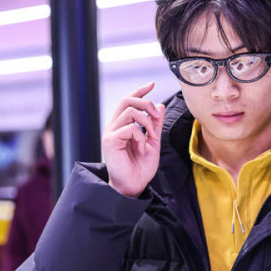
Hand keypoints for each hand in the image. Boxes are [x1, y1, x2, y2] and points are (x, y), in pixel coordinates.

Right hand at [102, 82, 165, 197]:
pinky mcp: (110, 141)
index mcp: (122, 125)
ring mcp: (110, 133)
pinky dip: (141, 137)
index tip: (152, 84)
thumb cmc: (140, 168)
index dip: (139, 91)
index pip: (128, 101)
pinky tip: (142, 149)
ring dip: (147, 122)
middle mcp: (114, 126)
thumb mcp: (153, 142)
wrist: (134, 186)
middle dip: (145, 103)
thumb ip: (156, 125)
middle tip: (156, 116)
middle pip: (126, 100)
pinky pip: (130, 128)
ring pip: (130, 111)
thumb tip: (160, 106)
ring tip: (151, 137)